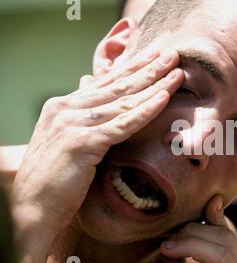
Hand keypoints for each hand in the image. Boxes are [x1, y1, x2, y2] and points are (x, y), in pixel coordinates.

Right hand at [12, 48, 183, 236]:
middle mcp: (67, 108)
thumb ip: (82, 115)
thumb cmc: (54, 177)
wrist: (33, 207)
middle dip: (148, 69)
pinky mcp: (83, 142)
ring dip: (154, 84)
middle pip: (118, 85)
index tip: (156, 56)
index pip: (106, 82)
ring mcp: (74, 123)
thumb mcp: (68, 140)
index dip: (133, 68)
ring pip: (124, 101)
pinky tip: (164, 98)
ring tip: (177, 72)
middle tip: (173, 55)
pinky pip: (123, 124)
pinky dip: (145, 110)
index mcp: (65, 105)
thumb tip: (88, 85)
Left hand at [144, 196, 236, 262]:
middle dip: (193, 233)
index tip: (206, 204)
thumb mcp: (178, 256)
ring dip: (189, 247)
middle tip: (169, 243)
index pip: (228, 235)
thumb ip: (194, 234)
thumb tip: (216, 199)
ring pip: (221, 255)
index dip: (216, 218)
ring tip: (167, 253)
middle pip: (227, 240)